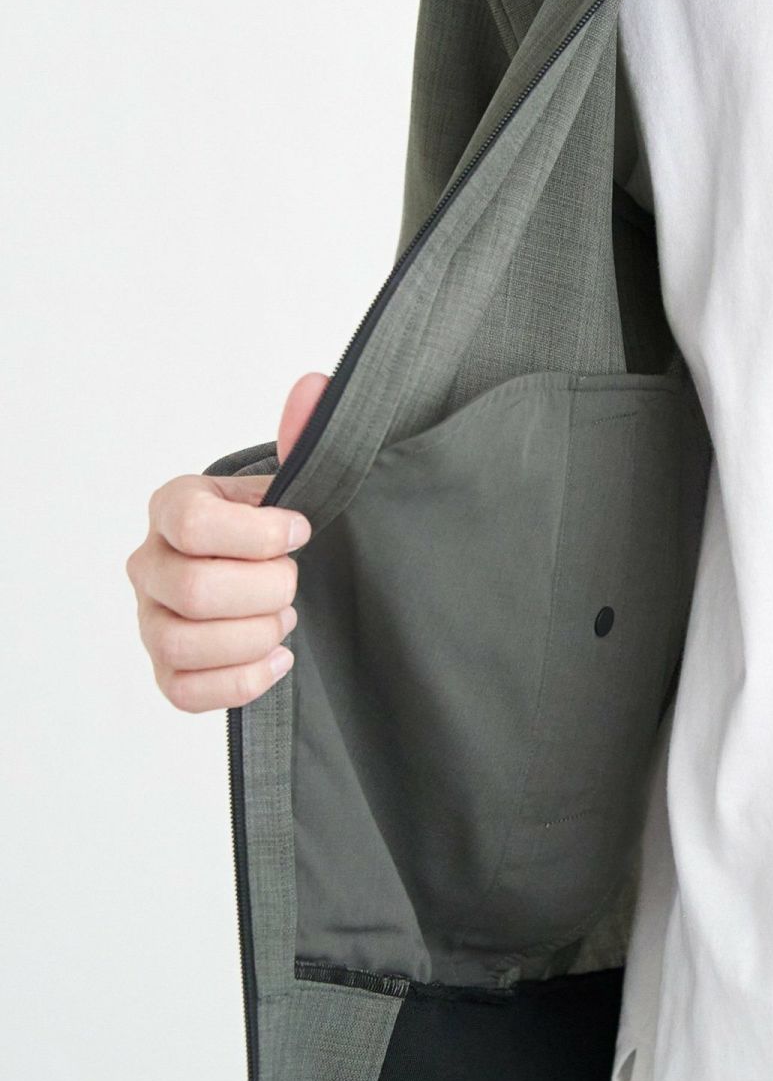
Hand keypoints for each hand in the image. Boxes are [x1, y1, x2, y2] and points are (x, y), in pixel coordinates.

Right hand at [126, 372, 327, 711]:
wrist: (264, 570)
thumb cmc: (274, 526)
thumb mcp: (290, 481)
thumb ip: (304, 438)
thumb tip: (315, 388)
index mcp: (174, 505)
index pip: (194, 525)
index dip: (260, 536)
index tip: (301, 532)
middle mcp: (149, 563)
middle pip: (195, 591)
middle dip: (267, 591)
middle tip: (294, 582)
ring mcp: (151, 620)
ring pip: (186, 643)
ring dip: (255, 635)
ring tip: (283, 618)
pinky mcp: (167, 670)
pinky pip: (185, 692)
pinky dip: (241, 681)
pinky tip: (278, 659)